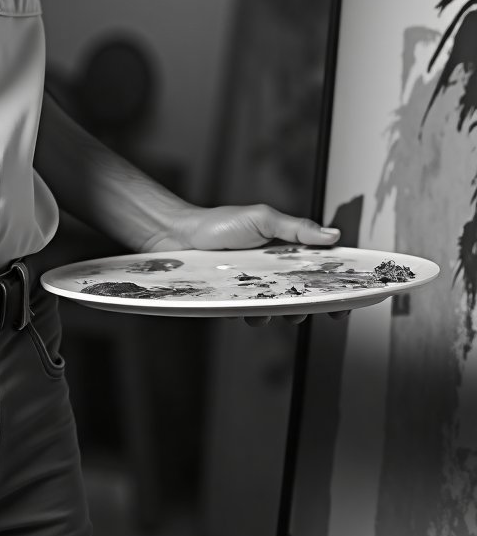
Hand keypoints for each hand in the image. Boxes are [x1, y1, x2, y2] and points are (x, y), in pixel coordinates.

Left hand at [145, 203, 343, 326]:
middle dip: (318, 303)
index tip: (354, 295)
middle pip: (307, 293)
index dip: (339, 283)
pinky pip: (255, 314)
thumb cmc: (221, 223)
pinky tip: (255, 314)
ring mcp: (257, 288)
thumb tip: (333, 235)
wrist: (180, 235)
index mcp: (287, 250)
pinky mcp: (238, 301)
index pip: (320, 269)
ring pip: (283, 308)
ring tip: (289, 313)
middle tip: (325, 309)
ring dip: (289, 313)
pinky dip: (259, 316)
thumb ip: (296, 228)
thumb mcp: (262, 219)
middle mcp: (275, 272)